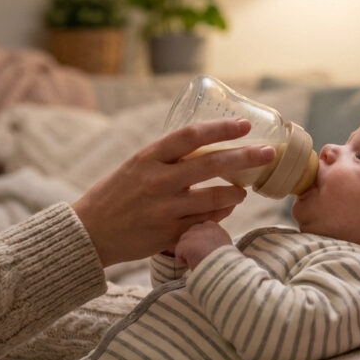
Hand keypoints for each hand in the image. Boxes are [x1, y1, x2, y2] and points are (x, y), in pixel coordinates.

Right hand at [72, 118, 274, 265]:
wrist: (89, 233)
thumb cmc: (116, 195)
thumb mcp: (137, 166)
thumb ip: (168, 158)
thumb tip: (209, 145)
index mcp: (149, 157)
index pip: (191, 135)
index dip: (221, 128)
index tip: (245, 125)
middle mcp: (157, 181)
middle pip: (211, 164)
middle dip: (246, 157)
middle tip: (269, 153)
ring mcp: (164, 209)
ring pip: (214, 199)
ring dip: (236, 194)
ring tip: (244, 191)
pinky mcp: (168, 234)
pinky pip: (205, 224)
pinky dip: (219, 216)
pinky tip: (224, 212)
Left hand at [175, 221, 232, 268]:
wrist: (224, 268)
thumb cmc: (226, 260)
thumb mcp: (224, 245)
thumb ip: (214, 240)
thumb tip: (206, 245)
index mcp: (214, 227)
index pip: (201, 228)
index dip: (200, 240)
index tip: (203, 249)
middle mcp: (203, 227)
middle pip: (190, 233)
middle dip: (191, 244)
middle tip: (198, 256)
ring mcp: (193, 234)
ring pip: (183, 242)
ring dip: (187, 251)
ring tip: (196, 261)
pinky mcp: (185, 244)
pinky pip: (178, 251)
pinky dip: (182, 259)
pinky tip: (191, 264)